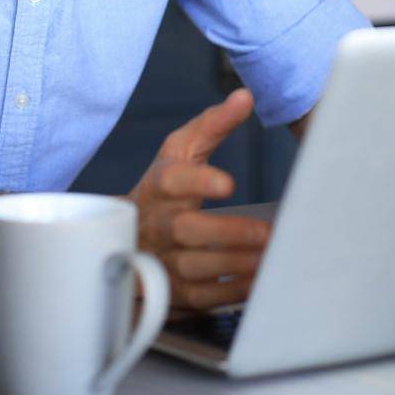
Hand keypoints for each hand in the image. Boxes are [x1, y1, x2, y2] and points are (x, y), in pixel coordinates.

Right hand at [128, 88, 269, 309]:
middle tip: (265, 232)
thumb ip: (213, 124)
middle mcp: (157, 224)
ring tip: (269, 257)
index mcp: (159, 185)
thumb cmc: (164, 189)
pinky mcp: (172, 291)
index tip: (227, 183)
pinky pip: (202, 297)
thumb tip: (244, 97)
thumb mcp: (181, 151)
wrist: (126, 236)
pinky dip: (231, 292)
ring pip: (195, 267)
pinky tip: (259, 280)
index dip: (198, 181)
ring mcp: (162, 260)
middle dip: (228, 232)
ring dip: (235, 264)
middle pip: (187, 230)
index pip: (172, 180)